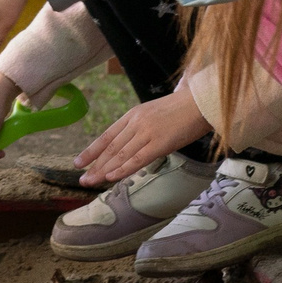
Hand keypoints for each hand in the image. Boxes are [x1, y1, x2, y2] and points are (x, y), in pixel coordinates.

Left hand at [75, 89, 210, 187]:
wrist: (202, 101)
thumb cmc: (182, 109)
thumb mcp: (154, 113)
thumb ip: (140, 126)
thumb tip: (130, 144)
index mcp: (133, 115)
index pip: (107, 136)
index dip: (92, 150)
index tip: (79, 162)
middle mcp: (136, 123)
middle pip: (111, 147)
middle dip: (94, 164)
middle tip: (82, 178)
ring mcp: (147, 133)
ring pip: (120, 155)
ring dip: (104, 170)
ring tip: (90, 181)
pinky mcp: (160, 143)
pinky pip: (138, 159)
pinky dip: (123, 169)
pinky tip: (111, 177)